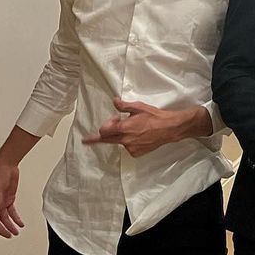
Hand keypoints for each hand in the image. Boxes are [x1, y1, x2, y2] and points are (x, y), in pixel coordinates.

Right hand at [0, 152, 23, 238]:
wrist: (8, 165)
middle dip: (2, 229)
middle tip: (9, 235)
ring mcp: (1, 202)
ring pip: (4, 218)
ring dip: (10, 225)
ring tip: (15, 232)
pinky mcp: (8, 199)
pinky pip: (12, 212)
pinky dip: (16, 218)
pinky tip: (20, 223)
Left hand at [83, 100, 200, 156]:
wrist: (169, 128)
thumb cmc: (154, 116)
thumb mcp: (139, 107)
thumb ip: (124, 106)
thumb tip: (114, 101)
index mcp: (124, 128)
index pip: (104, 131)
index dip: (106, 125)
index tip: (109, 122)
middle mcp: (125, 140)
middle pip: (106, 140)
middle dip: (95, 140)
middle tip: (86, 140)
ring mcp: (131, 148)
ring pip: (119, 142)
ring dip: (121, 136)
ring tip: (134, 129)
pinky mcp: (136, 153)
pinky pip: (128, 147)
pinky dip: (130, 142)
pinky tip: (139, 136)